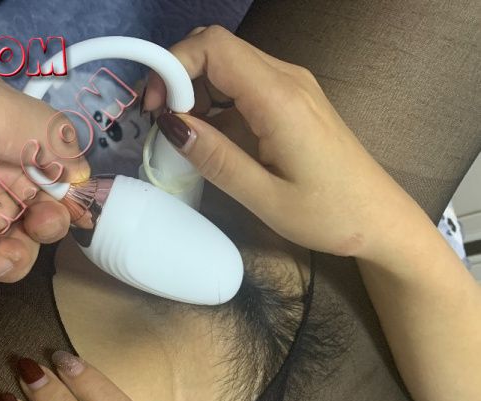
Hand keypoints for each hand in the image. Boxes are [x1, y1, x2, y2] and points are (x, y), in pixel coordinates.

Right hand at [144, 25, 420, 259]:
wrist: (381, 219)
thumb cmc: (329, 215)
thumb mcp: (265, 198)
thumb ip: (216, 157)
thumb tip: (169, 125)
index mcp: (279, 99)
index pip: (214, 47)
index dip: (173, 65)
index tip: (154, 108)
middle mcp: (287, 78)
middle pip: (217, 46)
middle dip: (178, 76)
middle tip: (162, 123)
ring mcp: (293, 85)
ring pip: (228, 62)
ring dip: (196, 90)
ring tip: (185, 136)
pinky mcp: (293, 98)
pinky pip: (244, 82)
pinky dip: (216, 100)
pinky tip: (211, 137)